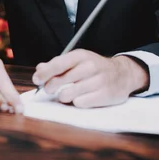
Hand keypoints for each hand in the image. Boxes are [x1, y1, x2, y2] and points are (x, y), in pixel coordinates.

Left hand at [32, 49, 148, 107]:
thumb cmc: (94, 68)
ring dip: (63, 96)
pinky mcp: (104, 96)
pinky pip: (79, 103)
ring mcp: (98, 81)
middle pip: (59, 82)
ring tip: (68, 93)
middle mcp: (90, 67)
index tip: (37, 80)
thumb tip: (39, 69)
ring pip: (67, 95)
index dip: (43, 74)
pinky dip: (77, 102)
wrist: (122, 74)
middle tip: (50, 89)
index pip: (57, 65)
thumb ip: (57, 64)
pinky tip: (81, 97)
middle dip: (50, 87)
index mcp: (81, 55)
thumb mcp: (77, 60)